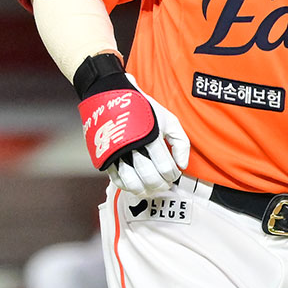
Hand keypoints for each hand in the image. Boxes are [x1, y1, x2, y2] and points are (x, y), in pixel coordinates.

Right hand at [79, 75, 188, 196]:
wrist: (114, 97)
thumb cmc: (144, 109)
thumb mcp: (169, 120)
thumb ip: (181, 142)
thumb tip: (182, 165)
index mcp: (151, 137)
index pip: (165, 167)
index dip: (172, 175)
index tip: (174, 175)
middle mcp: (134, 146)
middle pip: (150, 177)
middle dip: (160, 185)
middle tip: (165, 185)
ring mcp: (118, 153)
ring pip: (132, 182)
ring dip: (144, 190)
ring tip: (151, 189)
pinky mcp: (106, 157)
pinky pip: (116, 179)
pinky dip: (127, 187)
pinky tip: (136, 185)